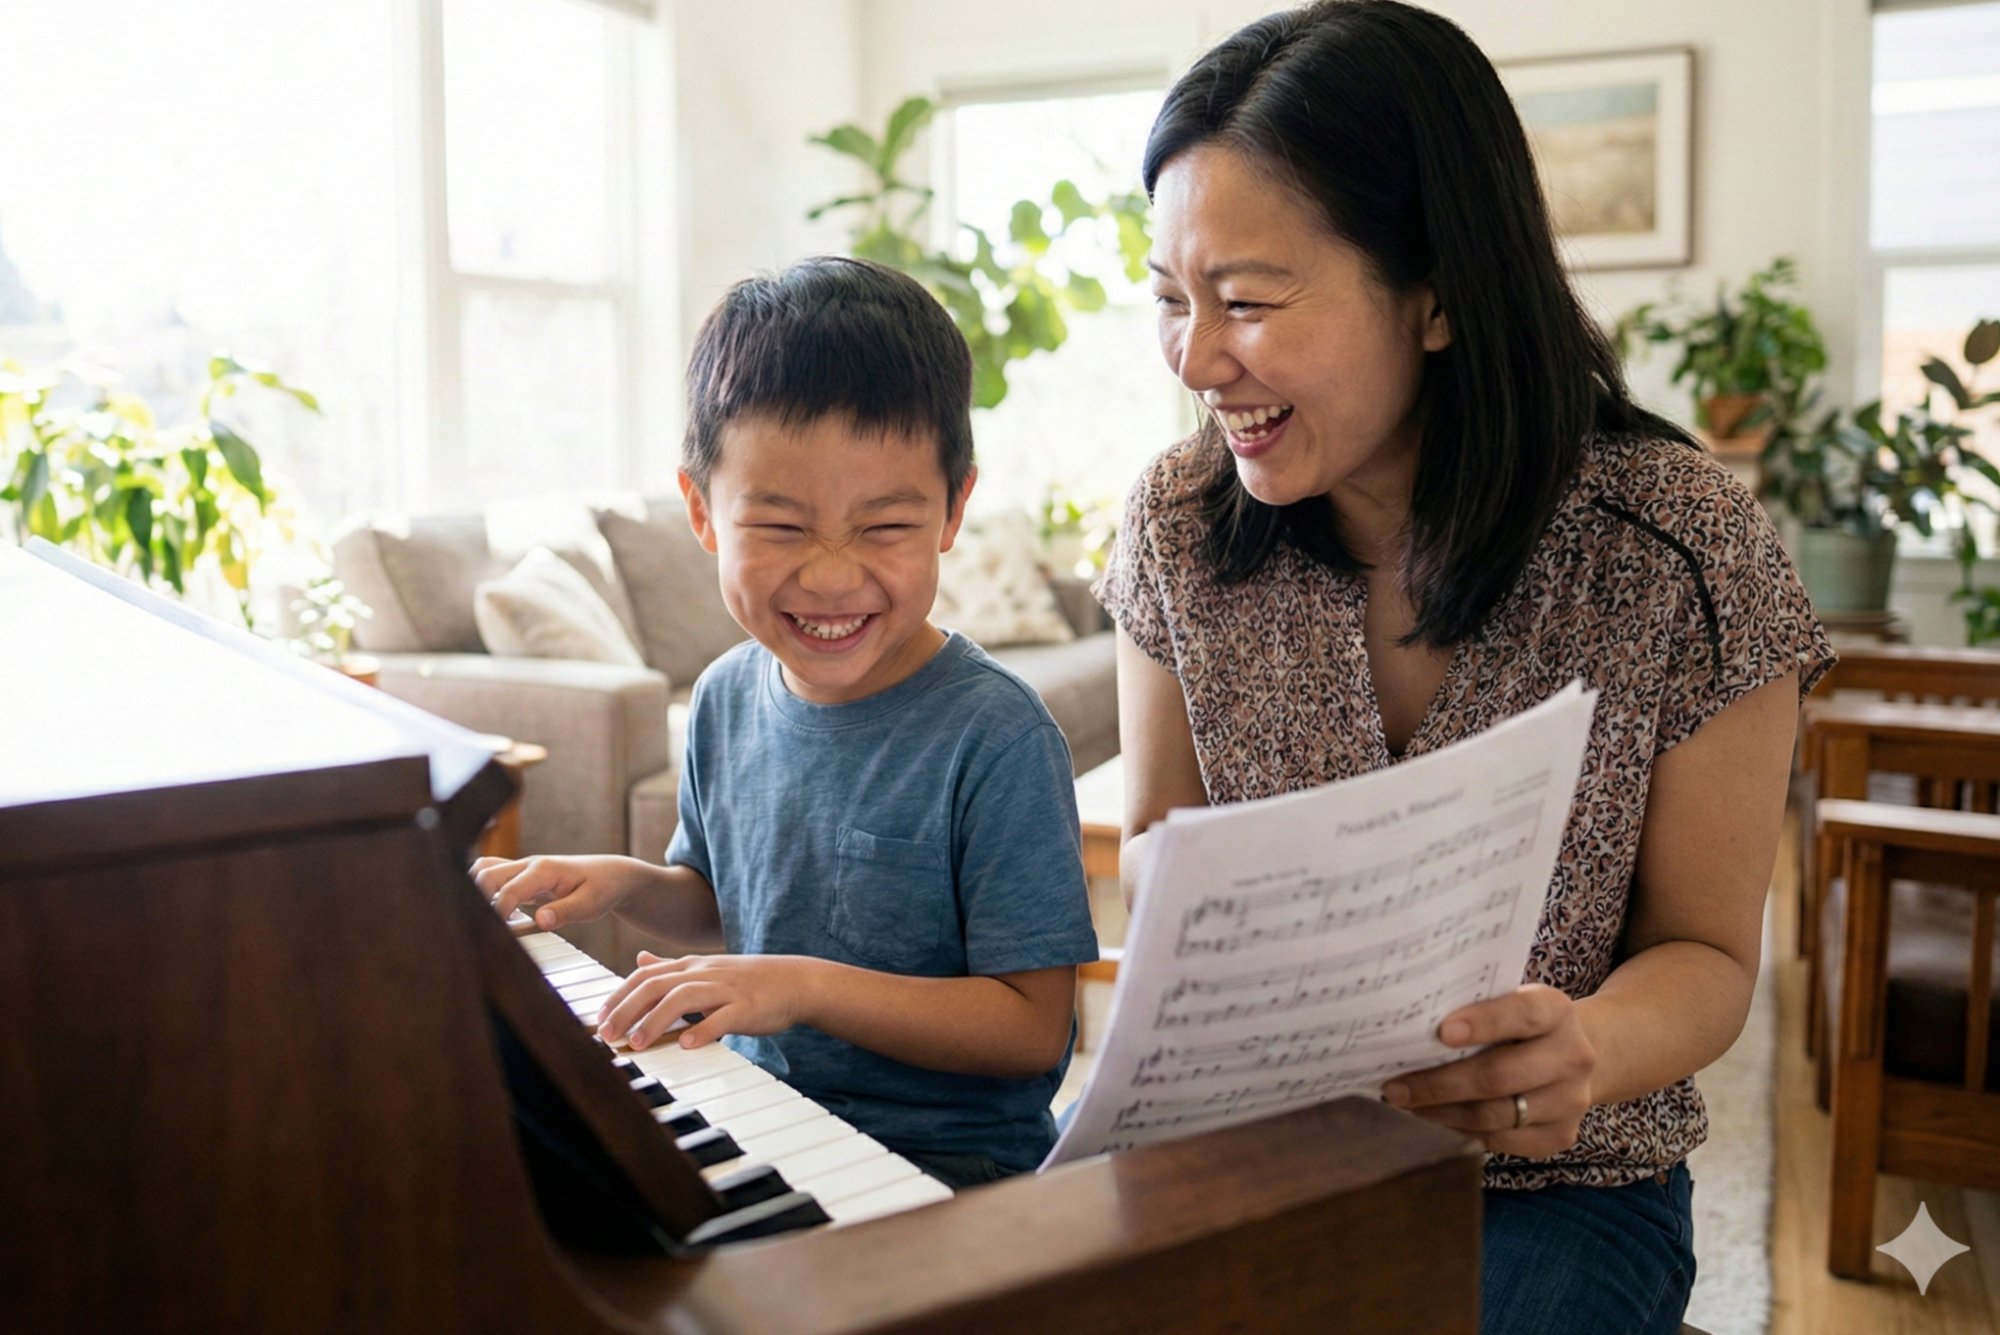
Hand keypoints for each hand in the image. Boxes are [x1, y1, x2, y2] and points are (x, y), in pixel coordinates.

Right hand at [470, 853, 643, 929]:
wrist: (612, 875)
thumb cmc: (603, 888)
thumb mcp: (591, 904)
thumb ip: (566, 912)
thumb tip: (541, 922)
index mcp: (544, 870)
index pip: (509, 889)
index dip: (497, 912)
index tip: (495, 936)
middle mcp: (528, 865)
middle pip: (486, 873)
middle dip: (475, 899)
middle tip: (481, 929)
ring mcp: (523, 869)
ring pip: (484, 870)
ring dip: (475, 890)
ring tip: (480, 920)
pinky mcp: (522, 877)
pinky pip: (493, 877)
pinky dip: (483, 891)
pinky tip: (488, 914)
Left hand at [597, 951, 823, 1050]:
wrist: (795, 981)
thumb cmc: (748, 980)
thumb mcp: (705, 967)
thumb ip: (671, 966)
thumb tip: (639, 958)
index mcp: (692, 966)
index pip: (646, 975)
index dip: (620, 995)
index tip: (600, 1019)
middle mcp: (704, 974)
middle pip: (657, 985)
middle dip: (628, 1009)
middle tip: (608, 1035)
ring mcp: (726, 990)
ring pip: (684, 999)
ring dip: (656, 1021)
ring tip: (637, 1044)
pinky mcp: (747, 1008)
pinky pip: (723, 1018)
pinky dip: (703, 1031)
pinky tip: (687, 1045)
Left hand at [1380, 983, 1595, 1157]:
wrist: (1571, 1055)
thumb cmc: (1519, 1024)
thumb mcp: (1507, 1002)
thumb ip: (1473, 1009)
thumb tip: (1408, 1028)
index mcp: (1557, 1011)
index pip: (1521, 1014)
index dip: (1482, 1023)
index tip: (1442, 1032)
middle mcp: (1572, 1056)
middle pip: (1499, 1076)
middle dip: (1439, 1084)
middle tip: (1395, 1087)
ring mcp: (1570, 1100)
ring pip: (1495, 1115)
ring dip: (1442, 1113)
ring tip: (1405, 1106)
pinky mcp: (1560, 1135)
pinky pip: (1501, 1141)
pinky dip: (1461, 1132)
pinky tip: (1434, 1121)